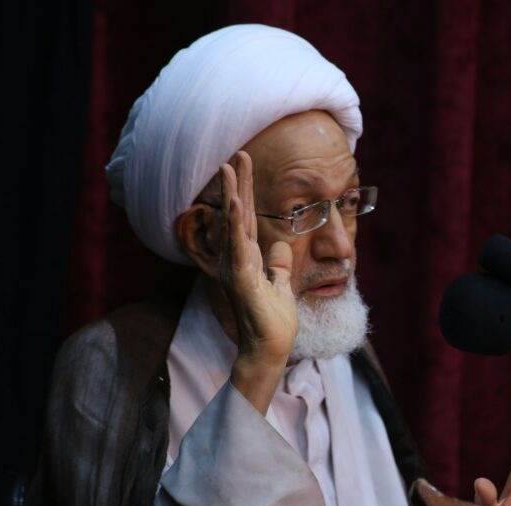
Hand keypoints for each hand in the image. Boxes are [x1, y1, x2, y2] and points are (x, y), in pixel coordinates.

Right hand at [217, 151, 297, 411]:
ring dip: (232, 193)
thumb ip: (278, 265)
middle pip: (238, 213)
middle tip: (237, 153)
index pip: (246, 218)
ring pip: (234, 223)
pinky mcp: (242, 277)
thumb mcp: (280, 285)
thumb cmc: (273, 321)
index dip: (245, 192)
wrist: (269, 348)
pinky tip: (233, 202)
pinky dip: (234, 222)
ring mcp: (237, 267)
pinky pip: (238, 245)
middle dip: (238, 183)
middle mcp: (238, 259)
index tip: (243, 166)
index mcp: (247, 258)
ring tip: (229, 167)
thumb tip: (281, 247)